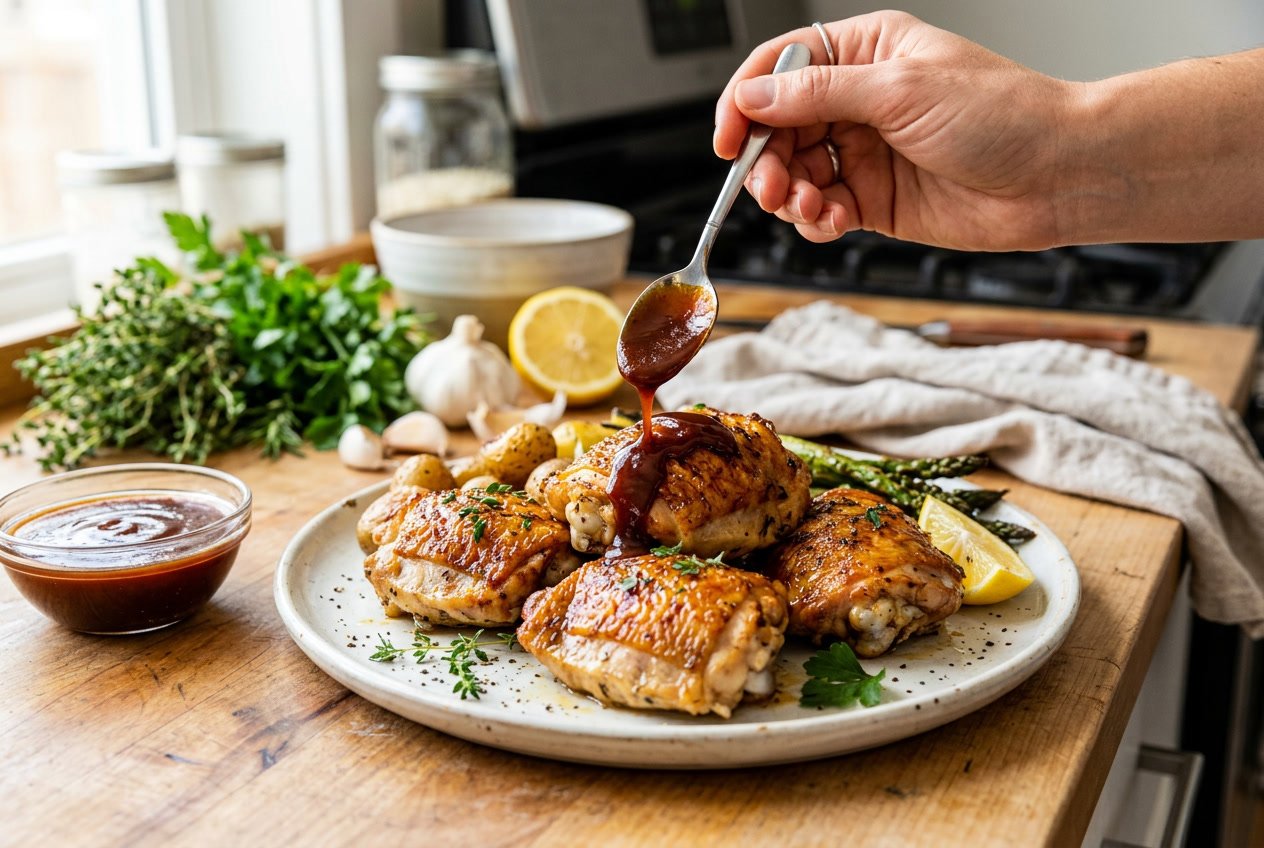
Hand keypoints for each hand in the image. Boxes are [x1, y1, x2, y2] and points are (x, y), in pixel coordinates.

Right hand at [714, 12, 1076, 250]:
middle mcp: (858, 101)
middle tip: (771, 186)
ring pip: (794, 173)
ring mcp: (865, 152)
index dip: (745, 101)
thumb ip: (818, 93)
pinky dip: (817, 221)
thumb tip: (753, 94)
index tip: (728, 137)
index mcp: (865, 53)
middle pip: (778, 127)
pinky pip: (822, 210)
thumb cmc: (1003, 117)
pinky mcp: (874, 200)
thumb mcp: (900, 90)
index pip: (780, 67)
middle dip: (766, 160)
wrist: (1057, 177)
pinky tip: (832, 221)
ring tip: (807, 206)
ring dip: (789, 195)